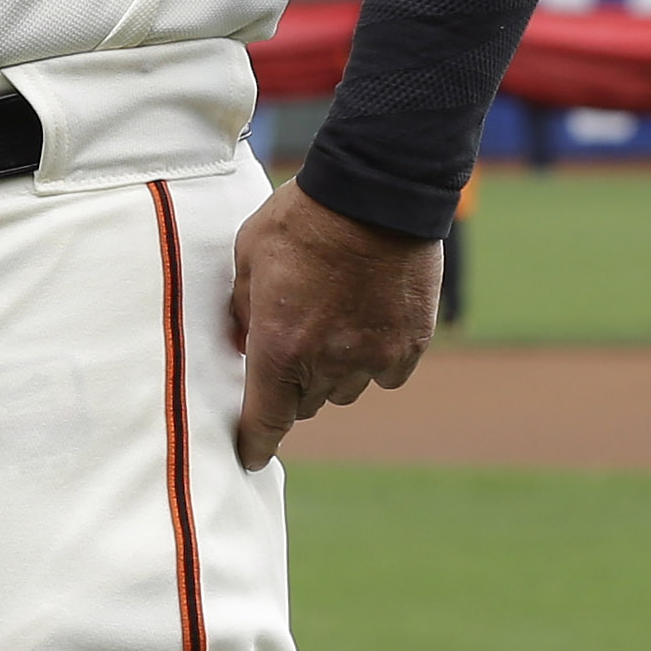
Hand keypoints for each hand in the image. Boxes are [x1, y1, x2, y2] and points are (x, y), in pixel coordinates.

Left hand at [226, 180, 442, 471]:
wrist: (375, 194)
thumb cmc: (301, 219)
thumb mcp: (248, 256)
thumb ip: (242, 308)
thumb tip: (241, 341)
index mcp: (279, 346)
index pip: (265, 419)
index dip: (255, 442)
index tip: (250, 456)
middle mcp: (327, 363)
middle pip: (305, 405)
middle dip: (290, 388)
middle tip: (288, 351)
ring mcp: (373, 358)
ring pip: (345, 391)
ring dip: (330, 374)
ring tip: (328, 326)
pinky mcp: (409, 346)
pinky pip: (384, 373)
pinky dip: (372, 360)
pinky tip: (365, 323)